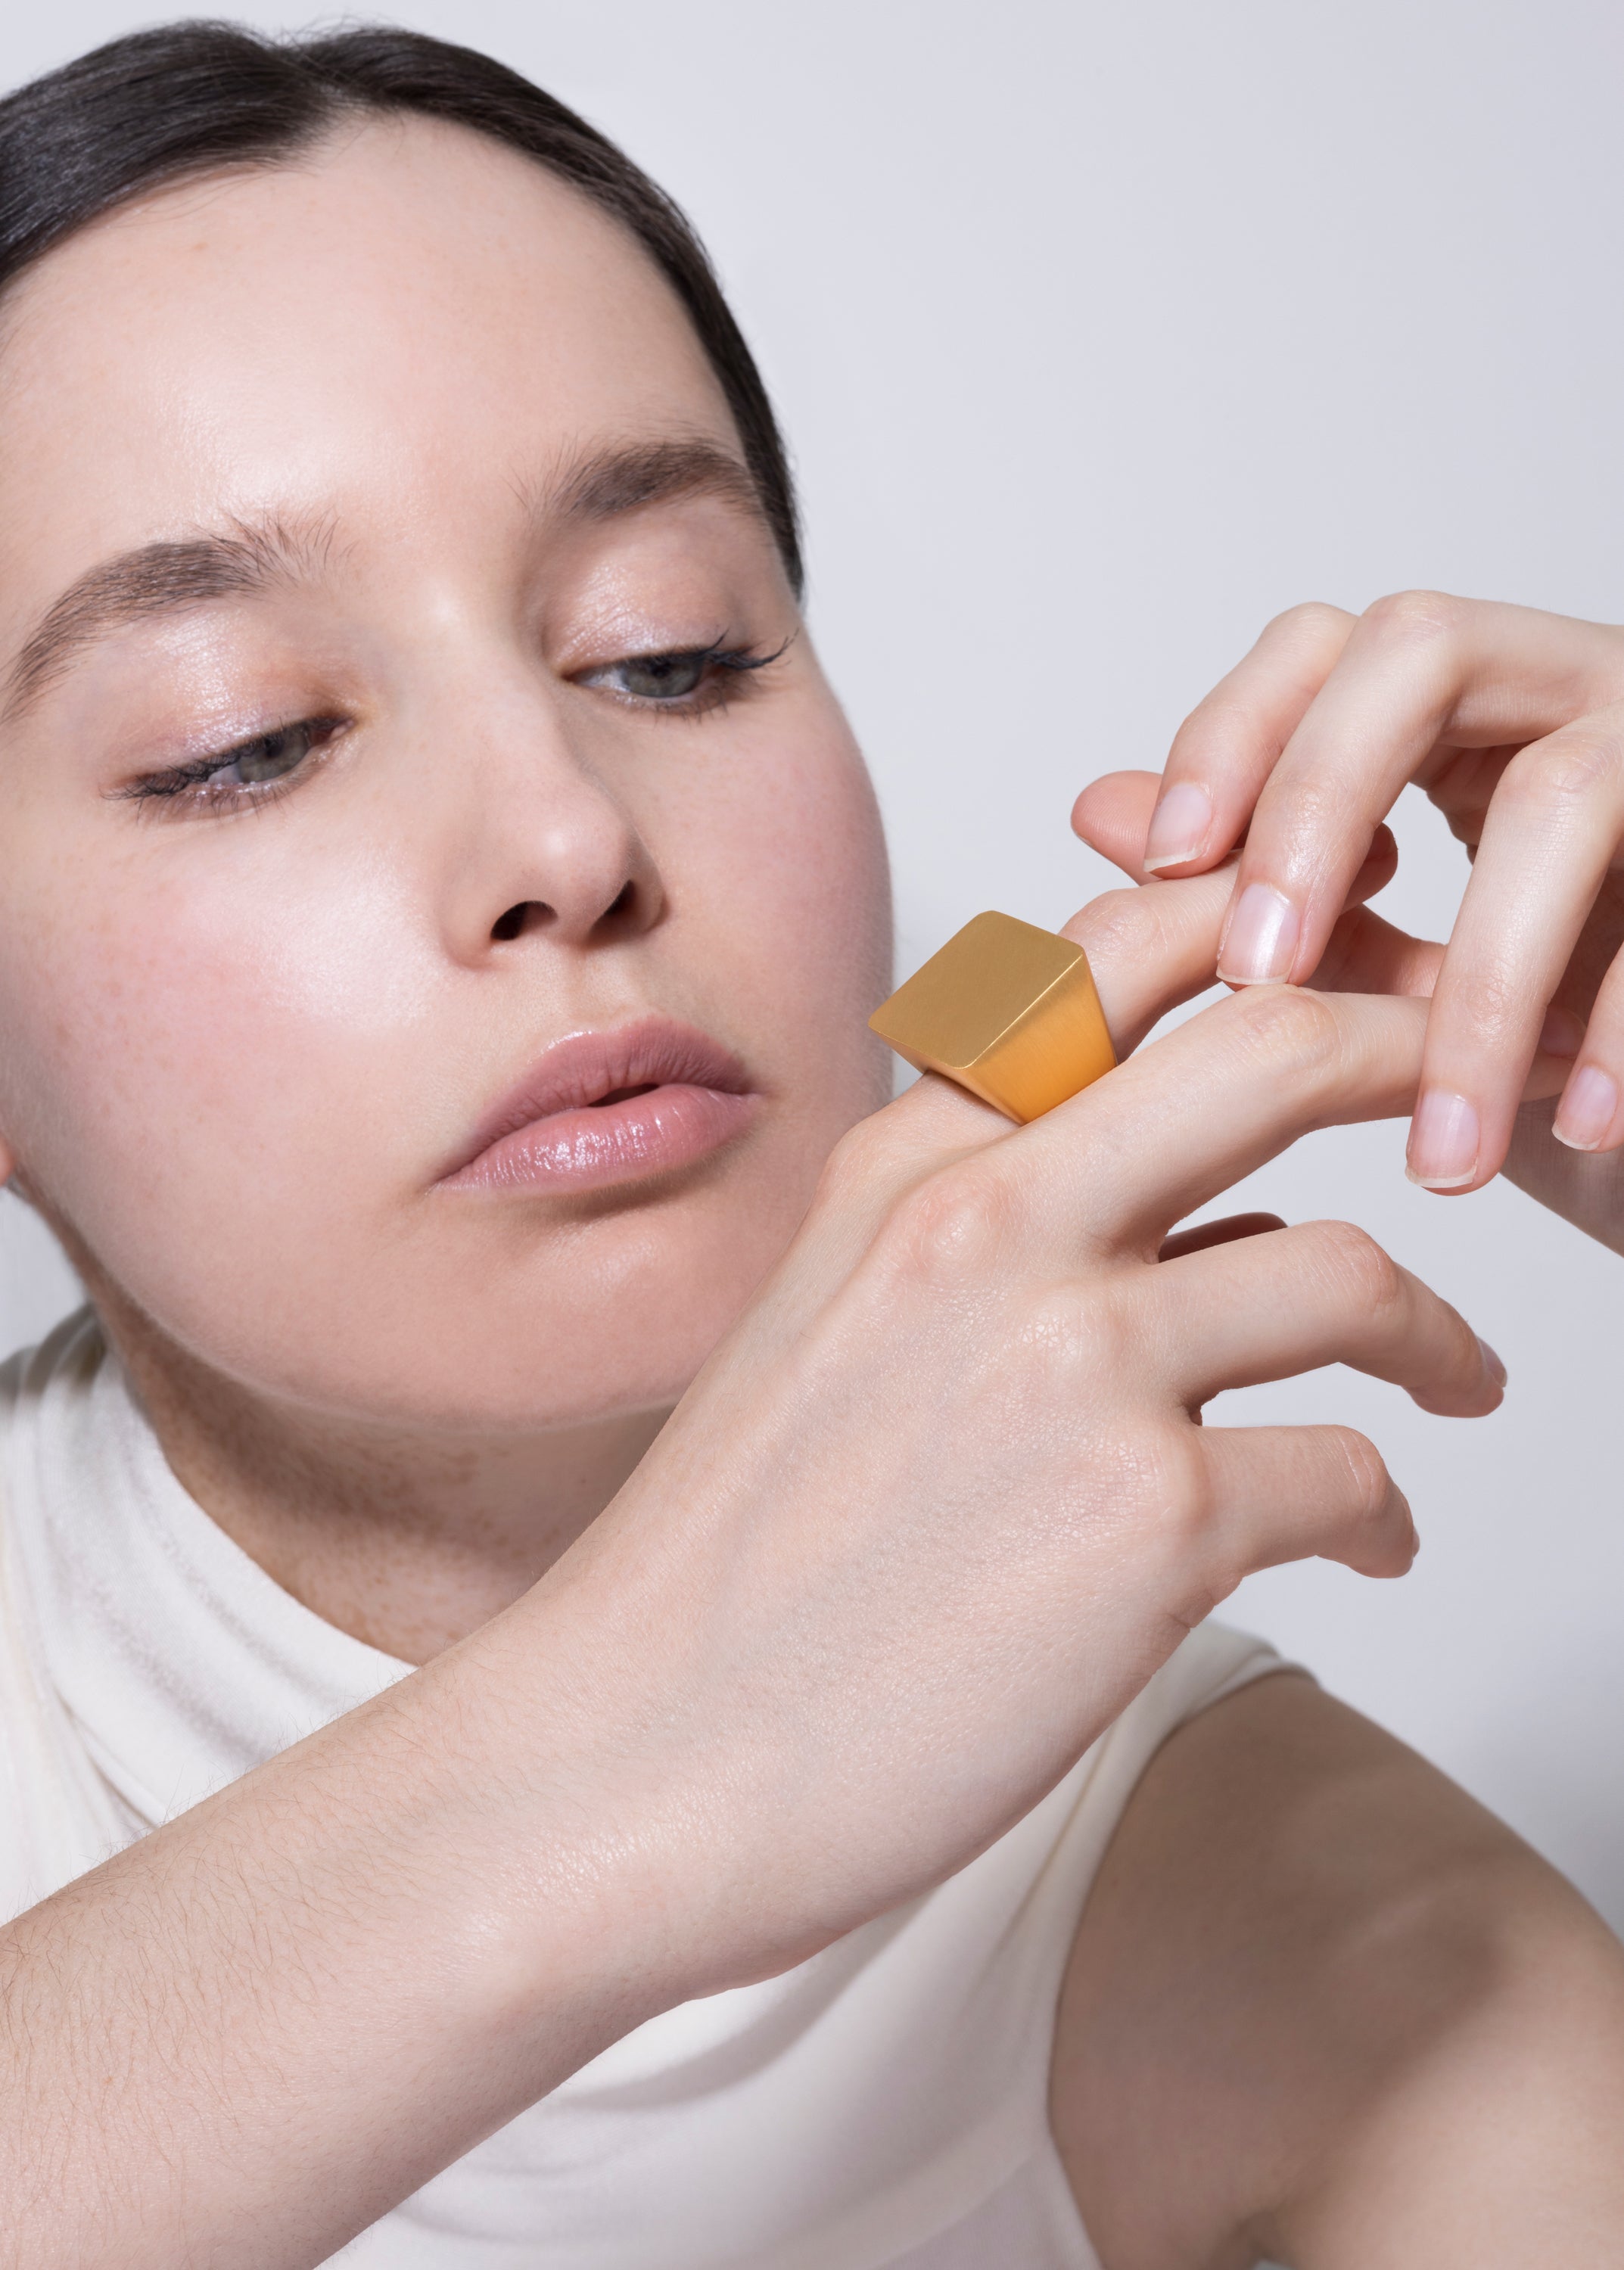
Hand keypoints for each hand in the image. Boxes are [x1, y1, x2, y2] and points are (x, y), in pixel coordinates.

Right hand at [5, 866, 1501, 2268]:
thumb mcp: (831, 1314)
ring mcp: (1072, 1360)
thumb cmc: (726, 1561)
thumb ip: (993, 1219)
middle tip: (1482, 1102)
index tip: (1360, 978)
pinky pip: (1349, 1474)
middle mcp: (992, 1220)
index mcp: (909, 1155)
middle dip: (1422, 1051)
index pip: (1126, 953)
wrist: (629, 1752)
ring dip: (1438, 1336)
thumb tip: (1197, 1202)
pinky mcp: (1145, 1519)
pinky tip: (1366, 1540)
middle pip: (1282, 1046)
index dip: (1278, 937)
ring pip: (1353, 1271)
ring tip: (1454, 1380)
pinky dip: (1385, 1509)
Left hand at [1072, 596, 1623, 1194]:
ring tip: (1437, 1153)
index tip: (1163, 862)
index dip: (1237, 734)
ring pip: (1564, 800)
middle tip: (1257, 978)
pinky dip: (1622, 1034)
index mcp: (1471, 708)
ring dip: (1482, 989)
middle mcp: (1574, 692)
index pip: (1328, 645)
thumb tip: (1102, 812)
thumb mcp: (1389, 974)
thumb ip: (1269, 892)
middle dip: (1317, 808)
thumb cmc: (1551, 1040)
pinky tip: (1573, 1133)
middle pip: (1424, 652)